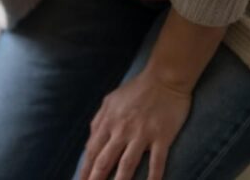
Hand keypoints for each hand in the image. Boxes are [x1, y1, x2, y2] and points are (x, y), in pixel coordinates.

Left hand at [77, 69, 191, 179]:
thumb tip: (90, 141)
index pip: (92, 150)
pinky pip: (157, 162)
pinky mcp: (162, 137)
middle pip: (105, 160)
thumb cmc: (135, 90)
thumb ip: (99, 121)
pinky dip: (153, 178)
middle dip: (96, 178)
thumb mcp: (110, 101)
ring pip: (127, 164)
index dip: (85, 168)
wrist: (164, 78)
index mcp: (108, 121)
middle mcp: (122, 130)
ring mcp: (142, 134)